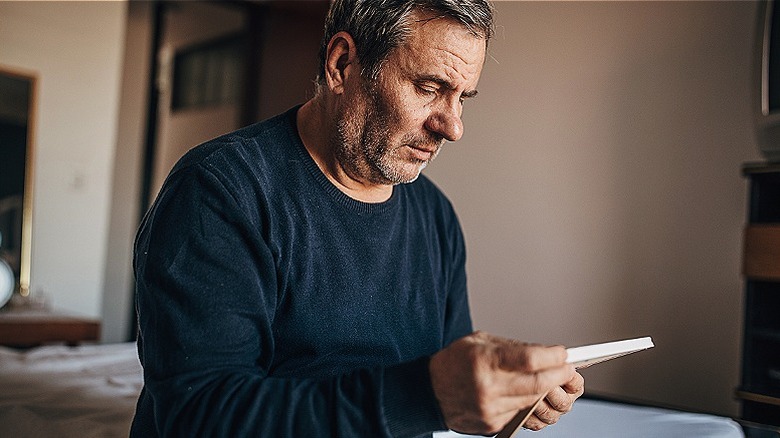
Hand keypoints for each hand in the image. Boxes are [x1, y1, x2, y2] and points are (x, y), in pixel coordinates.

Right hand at [429, 331, 577, 434]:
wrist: (429, 391)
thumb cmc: (455, 362)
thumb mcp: (481, 342)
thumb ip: (513, 348)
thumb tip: (546, 353)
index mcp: (484, 361)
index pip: (531, 360)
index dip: (554, 356)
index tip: (563, 353)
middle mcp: (488, 388)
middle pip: (539, 383)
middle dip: (560, 375)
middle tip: (567, 369)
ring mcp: (491, 409)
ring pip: (534, 401)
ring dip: (548, 391)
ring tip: (551, 380)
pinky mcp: (493, 425)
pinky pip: (522, 414)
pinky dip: (530, 404)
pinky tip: (528, 394)